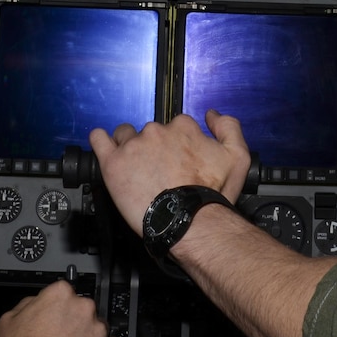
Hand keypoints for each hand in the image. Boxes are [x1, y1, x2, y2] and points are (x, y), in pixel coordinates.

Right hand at [0, 280, 120, 336]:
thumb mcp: (9, 320)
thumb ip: (28, 305)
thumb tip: (36, 304)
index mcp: (60, 295)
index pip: (65, 293)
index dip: (58, 308)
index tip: (56, 317)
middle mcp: (82, 309)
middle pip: (84, 310)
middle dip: (75, 323)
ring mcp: (96, 332)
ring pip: (98, 329)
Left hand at [88, 111, 251, 235]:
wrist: (188, 222)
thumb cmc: (210, 196)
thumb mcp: (237, 157)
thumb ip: (229, 128)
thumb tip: (212, 114)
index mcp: (183, 128)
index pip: (174, 126)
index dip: (175, 143)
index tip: (175, 158)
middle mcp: (157, 132)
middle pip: (149, 131)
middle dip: (152, 147)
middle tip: (156, 170)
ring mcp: (133, 146)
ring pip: (124, 135)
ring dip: (128, 146)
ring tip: (133, 168)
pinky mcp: (114, 163)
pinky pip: (99, 140)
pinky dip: (100, 140)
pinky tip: (104, 146)